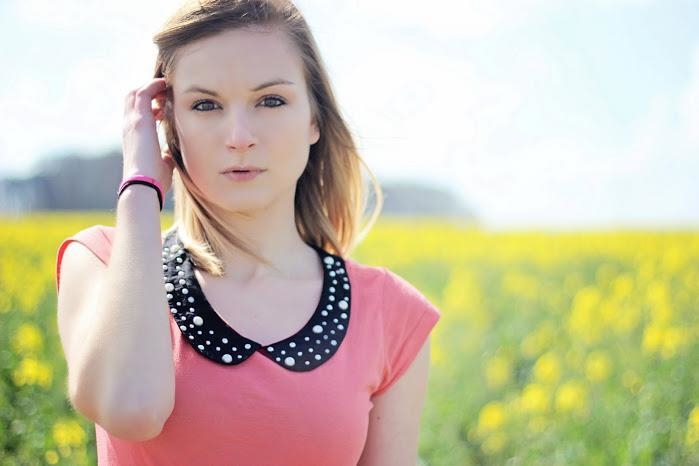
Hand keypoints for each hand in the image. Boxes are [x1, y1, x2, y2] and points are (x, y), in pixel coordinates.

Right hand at [121, 78, 175, 194]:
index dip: (149, 105)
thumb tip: (169, 156)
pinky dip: (153, 86)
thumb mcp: (162, 164)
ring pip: (135, 93)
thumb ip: (165, 156)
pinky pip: (143, 93)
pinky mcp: (139, 120)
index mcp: (134, 136)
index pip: (136, 113)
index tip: (164, 107)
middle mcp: (129, 126)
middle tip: (165, 92)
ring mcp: (132, 122)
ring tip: (166, 86)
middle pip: (132, 98)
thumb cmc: (154, 179)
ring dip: (151, 86)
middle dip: (148, 91)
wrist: (144, 184)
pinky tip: (165, 85)